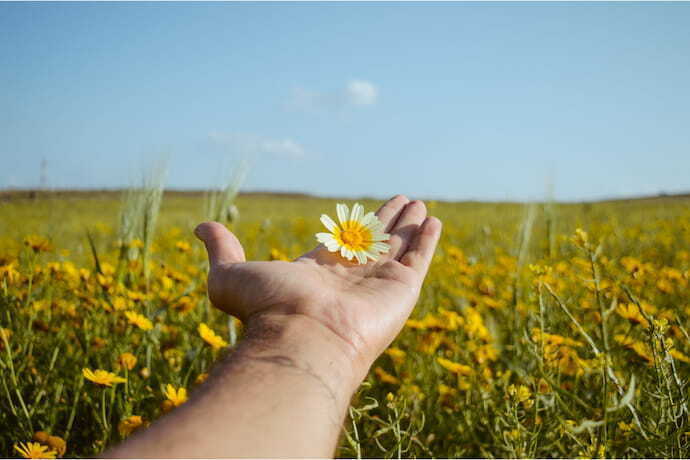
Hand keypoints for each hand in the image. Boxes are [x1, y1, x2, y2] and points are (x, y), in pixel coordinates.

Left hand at [194, 195, 441, 383]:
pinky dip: (427, 239)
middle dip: (386, 221)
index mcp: (318, 272)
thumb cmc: (266, 309)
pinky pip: (419, 258)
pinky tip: (432, 219)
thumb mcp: (231, 274)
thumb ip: (221, 248)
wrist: (303, 339)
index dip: (353, 225)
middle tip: (401, 200)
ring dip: (409, 225)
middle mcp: (350, 277)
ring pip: (398, 246)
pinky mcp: (402, 288)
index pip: (341, 243)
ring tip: (419, 204)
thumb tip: (201, 225)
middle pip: (373, 241)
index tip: (362, 210)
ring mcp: (377, 283)